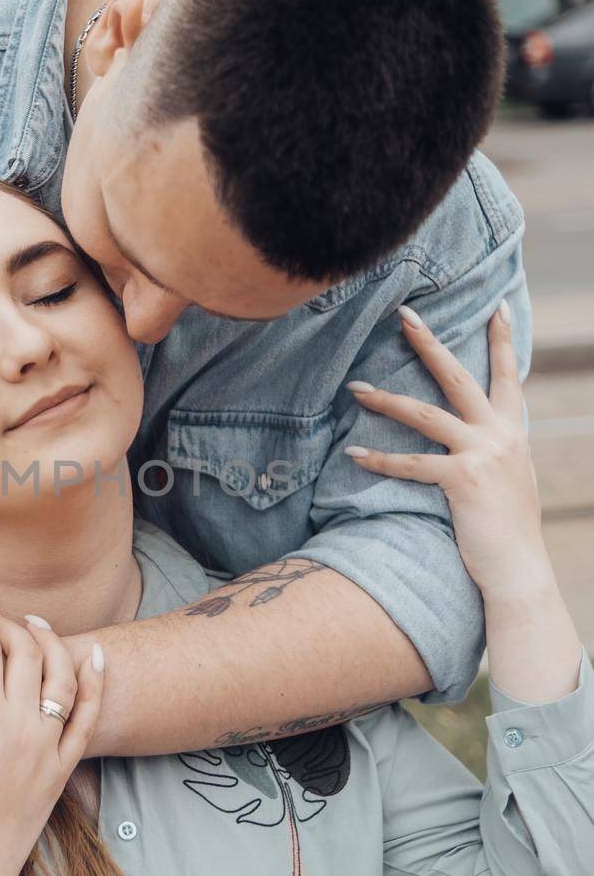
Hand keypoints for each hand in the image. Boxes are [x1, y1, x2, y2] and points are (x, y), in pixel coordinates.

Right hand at [0, 615, 103, 875]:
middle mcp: (23, 728)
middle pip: (25, 653)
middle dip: (5, 626)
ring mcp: (48, 748)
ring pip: (62, 675)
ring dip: (50, 641)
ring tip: (32, 623)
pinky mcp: (63, 769)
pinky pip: (89, 718)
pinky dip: (95, 682)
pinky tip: (94, 656)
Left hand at [344, 301, 547, 599]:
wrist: (519, 569)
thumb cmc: (508, 529)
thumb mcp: (511, 478)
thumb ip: (497, 450)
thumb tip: (479, 437)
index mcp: (513, 432)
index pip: (508, 376)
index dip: (502, 340)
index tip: (496, 306)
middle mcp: (501, 436)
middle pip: (458, 377)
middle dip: (429, 344)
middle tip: (404, 315)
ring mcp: (483, 455)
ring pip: (425, 414)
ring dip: (387, 399)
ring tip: (356, 388)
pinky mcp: (462, 480)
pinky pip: (412, 464)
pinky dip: (380, 459)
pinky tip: (354, 453)